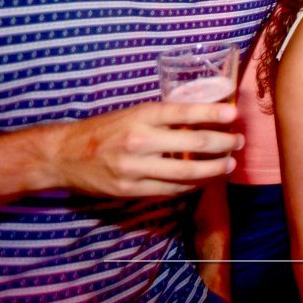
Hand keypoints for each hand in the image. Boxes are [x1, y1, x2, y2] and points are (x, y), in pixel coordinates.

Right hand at [44, 101, 242, 197]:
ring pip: (187, 172)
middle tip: (238, 142)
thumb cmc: (105, 129)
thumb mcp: (133, 113)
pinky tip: (205, 179)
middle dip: (222, 144)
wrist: (65, 155)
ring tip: (228, 164)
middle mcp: (140, 140)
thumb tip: (204, 117)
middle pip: (194, 144)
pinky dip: (192, 185)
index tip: (234, 114)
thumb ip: (164, 117)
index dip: (213, 113)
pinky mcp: (131, 190)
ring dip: (214, 169)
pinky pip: (171, 190)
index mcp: (141, 115)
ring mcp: (135, 168)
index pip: (185, 111)